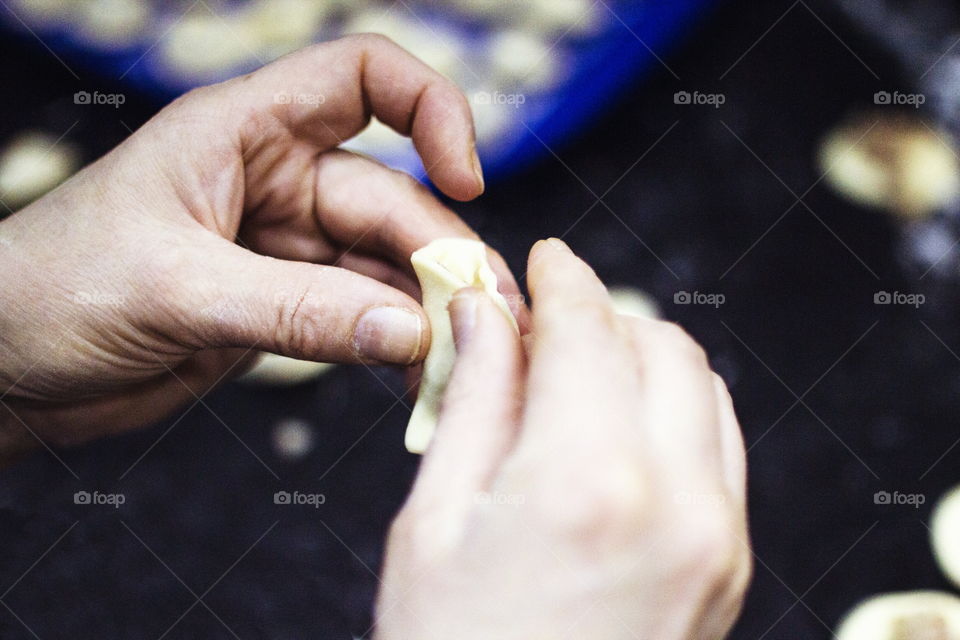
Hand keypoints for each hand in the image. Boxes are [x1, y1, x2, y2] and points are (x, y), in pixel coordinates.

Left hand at [0, 35, 526, 451]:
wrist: (2, 369)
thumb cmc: (50, 292)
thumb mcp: (176, 290)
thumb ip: (297, 310)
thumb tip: (408, 331)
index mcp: (243, 132)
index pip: (362, 78)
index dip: (430, 110)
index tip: (466, 179)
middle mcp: (274, 180)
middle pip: (392, 199)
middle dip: (440, 256)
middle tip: (484, 319)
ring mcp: (284, 248)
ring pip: (384, 266)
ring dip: (427, 308)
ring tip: (465, 356)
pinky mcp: (284, 307)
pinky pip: (360, 316)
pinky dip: (393, 344)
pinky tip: (418, 373)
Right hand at [376, 239, 750, 639]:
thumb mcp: (437, 523)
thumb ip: (475, 400)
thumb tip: (484, 311)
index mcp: (586, 480)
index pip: (588, 329)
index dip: (562, 280)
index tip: (542, 259)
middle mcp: (676, 499)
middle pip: (659, 346)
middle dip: (600, 318)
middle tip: (538, 329)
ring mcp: (719, 537)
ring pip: (700, 389)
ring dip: (642, 360)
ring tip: (572, 380)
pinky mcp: (730, 566)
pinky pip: (717, 448)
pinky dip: (673, 413)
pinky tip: (615, 431)